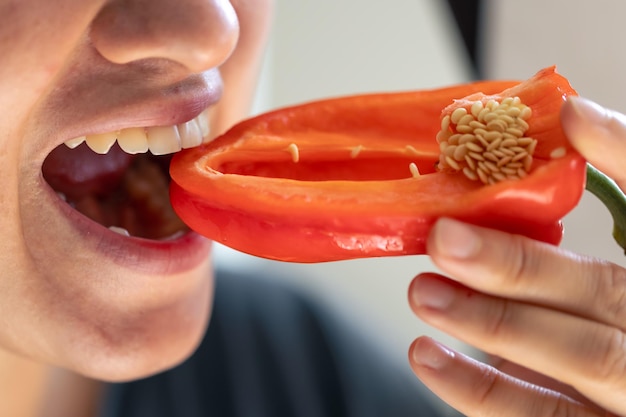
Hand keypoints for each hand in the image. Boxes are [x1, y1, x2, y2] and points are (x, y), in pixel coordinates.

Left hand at [407, 97, 625, 415]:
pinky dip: (479, 388)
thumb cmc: (616, 303)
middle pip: (601, 292)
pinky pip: (541, 416)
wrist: (621, 372)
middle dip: (520, 265)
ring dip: (492, 322)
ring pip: (577, 357)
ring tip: (424, 291)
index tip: (570, 117)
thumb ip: (612, 182)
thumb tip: (574, 113)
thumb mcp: (622, 241)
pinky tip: (427, 355)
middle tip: (445, 238)